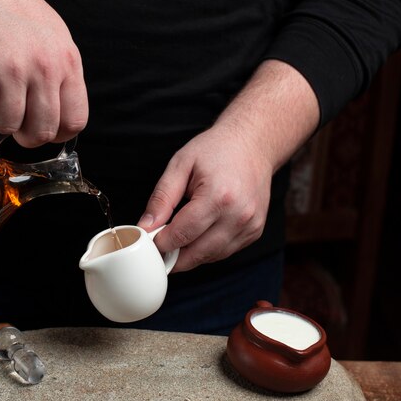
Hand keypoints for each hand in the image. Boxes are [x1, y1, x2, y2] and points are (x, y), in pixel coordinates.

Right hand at [0, 0, 87, 146]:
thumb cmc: (18, 16)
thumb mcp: (57, 42)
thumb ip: (62, 79)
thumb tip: (61, 119)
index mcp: (67, 63)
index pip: (74, 121)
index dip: (58, 134)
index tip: (46, 131)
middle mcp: (43, 69)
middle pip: (41, 132)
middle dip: (26, 135)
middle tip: (16, 121)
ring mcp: (11, 71)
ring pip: (7, 126)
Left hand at [137, 60, 319, 271]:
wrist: (253, 143)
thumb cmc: (216, 150)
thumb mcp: (180, 165)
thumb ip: (161, 198)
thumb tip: (146, 226)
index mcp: (218, 197)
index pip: (182, 234)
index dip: (161, 243)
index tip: (149, 242)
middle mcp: (238, 215)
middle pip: (197, 253)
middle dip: (173, 256)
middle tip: (158, 249)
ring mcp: (250, 225)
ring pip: (211, 257)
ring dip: (190, 256)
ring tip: (175, 242)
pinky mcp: (254, 231)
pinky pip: (225, 252)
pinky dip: (207, 250)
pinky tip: (197, 237)